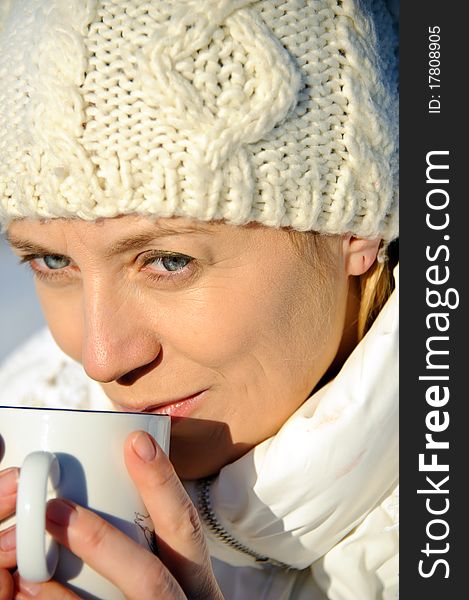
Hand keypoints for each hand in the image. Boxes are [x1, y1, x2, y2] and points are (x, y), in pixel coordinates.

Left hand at [0, 434, 223, 598]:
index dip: (164, 485)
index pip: (186, 527)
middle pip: (151, 578)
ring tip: (28, 563)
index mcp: (196, 579)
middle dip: (101, 543)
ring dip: (67, 591)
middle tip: (54, 508)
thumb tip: (110, 476)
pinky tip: (31, 592)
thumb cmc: (171, 598)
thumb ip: (154, 539)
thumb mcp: (178, 573)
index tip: (137, 442)